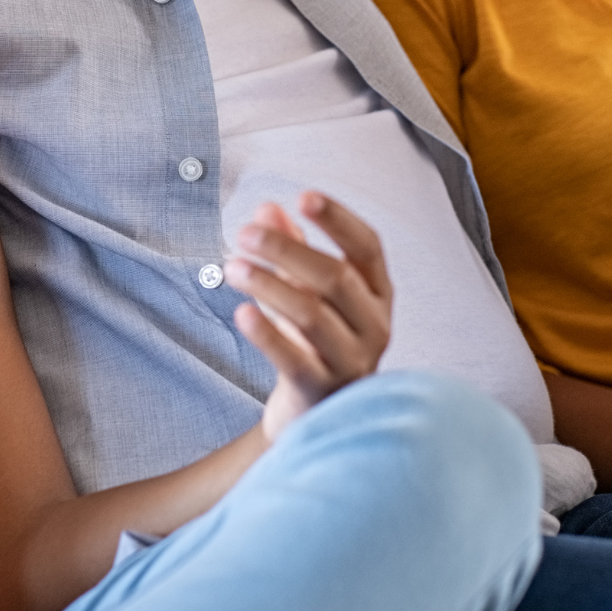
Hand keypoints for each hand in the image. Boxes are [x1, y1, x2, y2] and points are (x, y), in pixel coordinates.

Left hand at [224, 192, 391, 441]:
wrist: (316, 413)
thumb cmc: (316, 343)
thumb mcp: (309, 291)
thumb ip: (292, 249)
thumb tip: (268, 209)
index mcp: (378, 293)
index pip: (367, 247)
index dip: (338, 220)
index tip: (304, 197)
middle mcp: (375, 325)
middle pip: (335, 277)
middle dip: (287, 250)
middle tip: (245, 233)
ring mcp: (352, 361)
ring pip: (312, 314)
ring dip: (268, 285)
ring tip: (232, 267)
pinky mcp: (322, 391)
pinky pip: (293, 359)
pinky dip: (266, 334)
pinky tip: (241, 312)